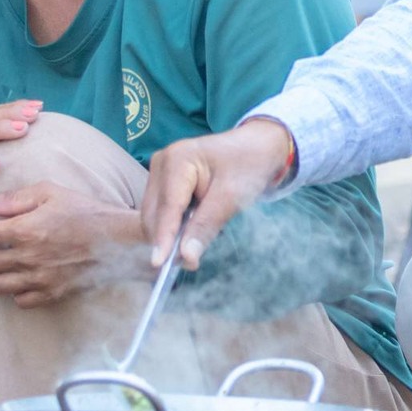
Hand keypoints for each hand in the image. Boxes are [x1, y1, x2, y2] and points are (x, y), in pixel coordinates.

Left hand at [0, 182, 146, 308]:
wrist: (119, 240)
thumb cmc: (86, 210)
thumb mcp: (51, 192)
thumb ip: (15, 199)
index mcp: (25, 230)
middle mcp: (28, 258)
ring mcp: (40, 278)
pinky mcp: (53, 293)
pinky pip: (21, 300)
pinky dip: (15, 291)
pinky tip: (19, 279)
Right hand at [140, 116, 293, 271]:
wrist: (257, 146)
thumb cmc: (248, 165)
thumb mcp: (232, 197)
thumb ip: (206, 226)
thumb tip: (186, 258)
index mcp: (177, 159)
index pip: (167, 207)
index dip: (163, 237)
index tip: (159, 264)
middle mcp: (161, 162)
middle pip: (154, 213)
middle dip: (167, 240)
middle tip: (191, 262)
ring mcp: (160, 171)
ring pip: (155, 215)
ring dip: (170, 234)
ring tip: (196, 241)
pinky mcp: (163, 181)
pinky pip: (161, 211)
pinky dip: (174, 225)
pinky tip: (191, 228)